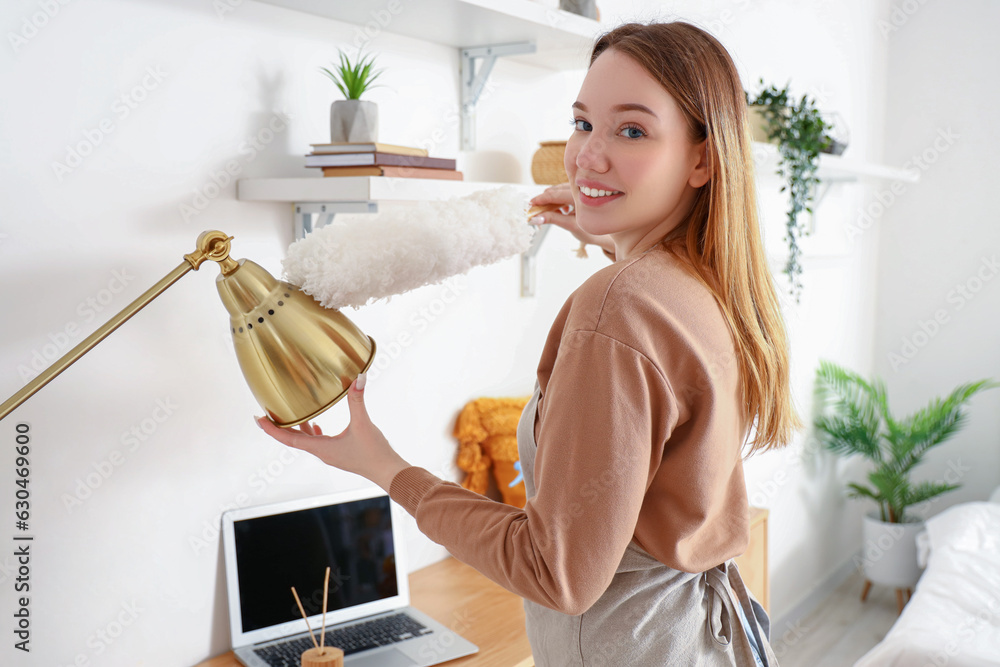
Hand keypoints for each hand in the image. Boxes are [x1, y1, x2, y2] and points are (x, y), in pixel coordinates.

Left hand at [255, 373, 410, 492]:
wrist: (388, 472)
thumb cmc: (374, 452)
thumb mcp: (363, 423)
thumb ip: (358, 400)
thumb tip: (358, 378)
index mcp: (322, 448)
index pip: (289, 438)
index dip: (272, 429)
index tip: (258, 419)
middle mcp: (323, 453)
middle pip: (294, 440)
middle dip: (280, 428)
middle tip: (267, 415)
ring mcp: (331, 455)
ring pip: (306, 442)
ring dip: (297, 430)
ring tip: (290, 416)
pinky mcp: (339, 454)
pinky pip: (318, 444)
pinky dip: (312, 434)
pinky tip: (317, 427)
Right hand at [529, 183, 615, 256]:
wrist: (608, 231)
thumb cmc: (591, 231)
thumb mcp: (571, 226)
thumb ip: (553, 219)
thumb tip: (535, 218)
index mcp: (581, 197)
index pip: (556, 195)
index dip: (541, 199)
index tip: (530, 203)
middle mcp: (582, 189)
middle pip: (556, 190)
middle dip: (543, 198)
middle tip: (532, 207)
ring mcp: (581, 188)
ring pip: (560, 189)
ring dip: (551, 198)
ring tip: (545, 209)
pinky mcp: (579, 190)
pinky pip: (565, 190)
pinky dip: (558, 198)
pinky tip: (561, 209)